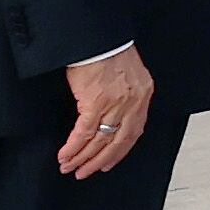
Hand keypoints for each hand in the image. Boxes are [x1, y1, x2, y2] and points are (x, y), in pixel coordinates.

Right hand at [59, 46, 152, 179]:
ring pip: (100, 141)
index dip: (120, 150)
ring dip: (82, 157)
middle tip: (86, 172)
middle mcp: (134, 102)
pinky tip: (65, 156)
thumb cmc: (108, 50)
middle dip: (100, 160)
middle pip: (118, 141)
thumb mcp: (127, 74)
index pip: (135, 131)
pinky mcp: (95, 102)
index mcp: (143, 95)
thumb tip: (114, 115)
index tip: (109, 162)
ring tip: (70, 167)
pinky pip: (84, 133)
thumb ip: (126, 95)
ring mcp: (115, 104)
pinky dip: (73, 147)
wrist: (97, 37)